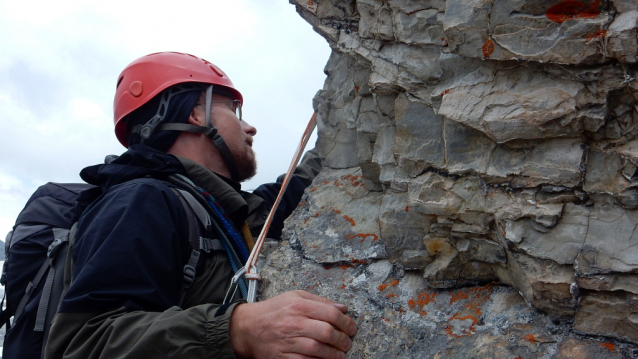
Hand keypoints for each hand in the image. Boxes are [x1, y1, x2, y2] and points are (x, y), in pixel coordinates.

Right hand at [230, 290, 356, 358]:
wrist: (247, 327)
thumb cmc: (273, 311)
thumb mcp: (295, 297)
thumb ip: (320, 301)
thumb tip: (343, 308)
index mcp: (298, 306)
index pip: (330, 314)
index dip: (346, 322)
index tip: (352, 327)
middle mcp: (293, 323)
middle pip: (327, 332)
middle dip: (342, 339)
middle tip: (347, 342)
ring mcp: (287, 342)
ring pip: (318, 350)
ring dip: (334, 354)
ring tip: (340, 353)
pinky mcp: (282, 357)